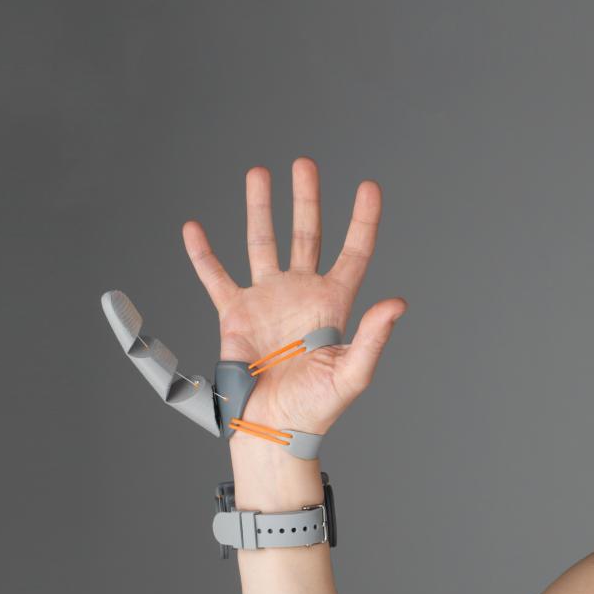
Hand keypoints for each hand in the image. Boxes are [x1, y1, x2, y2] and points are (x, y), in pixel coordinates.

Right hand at [181, 157, 407, 439]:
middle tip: (304, 163)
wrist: (275, 430)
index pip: (355, 252)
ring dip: (261, 208)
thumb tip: (398, 302)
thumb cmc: (318, 408)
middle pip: (307, 234)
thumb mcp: (354, 374)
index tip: (369, 186)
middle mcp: (302, 294)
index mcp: (334, 304)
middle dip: (306, 198)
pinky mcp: (235, 313)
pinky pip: (215, 276)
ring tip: (259, 172)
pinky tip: (194, 227)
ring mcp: (268, 300)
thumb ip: (374, 336)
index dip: (363, 220)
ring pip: (263, 242)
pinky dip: (203, 253)